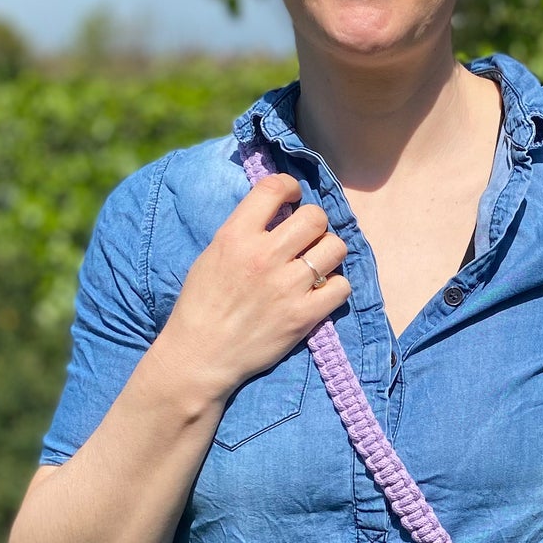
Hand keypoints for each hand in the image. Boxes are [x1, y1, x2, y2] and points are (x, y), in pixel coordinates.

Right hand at [161, 172, 350, 402]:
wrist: (200, 355)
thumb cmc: (202, 304)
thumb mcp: (213, 254)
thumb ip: (244, 232)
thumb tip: (277, 214)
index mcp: (236, 235)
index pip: (274, 188)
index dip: (290, 187)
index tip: (292, 197)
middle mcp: (264, 255)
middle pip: (315, 217)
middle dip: (315, 224)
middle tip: (307, 238)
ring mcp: (287, 286)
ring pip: (335, 248)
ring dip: (328, 253)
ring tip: (316, 264)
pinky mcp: (303, 315)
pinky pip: (342, 286)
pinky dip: (335, 287)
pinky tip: (320, 292)